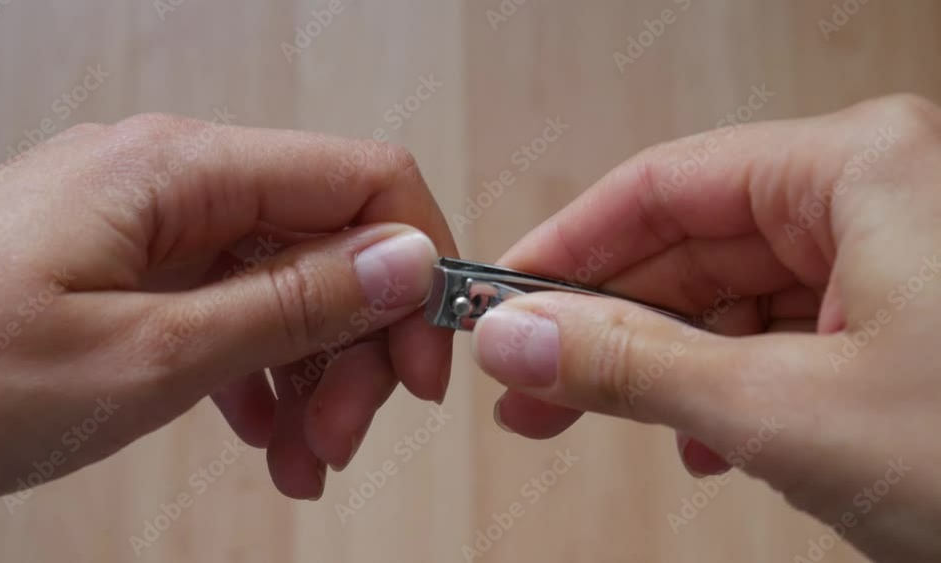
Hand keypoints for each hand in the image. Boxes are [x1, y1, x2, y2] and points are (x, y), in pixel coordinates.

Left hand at [0, 114, 455, 501]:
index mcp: (183, 170)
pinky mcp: (129, 267)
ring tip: (303, 460)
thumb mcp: (150, 356)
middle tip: (346, 439)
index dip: (417, 265)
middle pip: (330, 239)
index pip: (362, 178)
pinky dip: (260, 372)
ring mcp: (151, 224)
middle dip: (357, 344)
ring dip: (313, 372)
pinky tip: (261, 434)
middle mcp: (175, 178)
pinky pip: (231, 305)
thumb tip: (406, 260)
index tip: (426, 361)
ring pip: (286, 281)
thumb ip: (291, 303)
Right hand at [471, 94, 940, 561]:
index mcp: (860, 168)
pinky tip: (700, 436)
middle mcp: (880, 194)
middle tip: (529, 379)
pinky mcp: (906, 319)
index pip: (663, 184)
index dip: (568, 245)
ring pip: (734, 297)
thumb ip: (633, 365)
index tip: (505, 298)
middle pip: (693, 244)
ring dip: (661, 363)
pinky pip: (784, 334)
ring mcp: (897, 258)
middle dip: (604, 321)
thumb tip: (520, 339)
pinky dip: (727, 385)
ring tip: (596, 417)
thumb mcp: (787, 412)